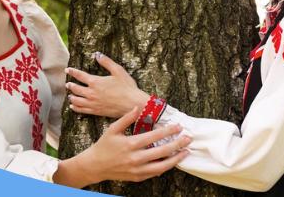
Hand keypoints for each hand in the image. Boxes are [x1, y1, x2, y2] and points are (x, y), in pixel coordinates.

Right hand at [54, 106, 190, 186]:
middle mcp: (135, 158)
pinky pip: (155, 173)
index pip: (154, 136)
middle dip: (177, 144)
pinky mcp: (138, 177)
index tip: (178, 126)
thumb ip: (126, 118)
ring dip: (176, 158)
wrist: (95, 166)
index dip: (168, 130)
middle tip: (188, 138)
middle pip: (162, 151)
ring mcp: (137, 170)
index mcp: (130, 144)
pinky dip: (165, 167)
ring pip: (162, 166)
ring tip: (186, 152)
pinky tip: (173, 161)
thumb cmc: (104, 146)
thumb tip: (138, 107)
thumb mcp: (113, 129)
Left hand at [66, 53, 149, 118]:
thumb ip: (106, 62)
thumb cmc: (127, 86)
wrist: (132, 104)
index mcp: (95, 82)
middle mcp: (91, 93)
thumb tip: (97, 54)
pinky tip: (73, 106)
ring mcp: (93, 103)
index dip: (72, 72)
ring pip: (77, 100)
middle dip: (70, 85)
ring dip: (72, 97)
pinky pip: (82, 110)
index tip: (67, 70)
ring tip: (69, 95)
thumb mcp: (118, 70)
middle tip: (68, 83)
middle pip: (76, 89)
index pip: (80, 75)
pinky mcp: (96, 112)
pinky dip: (75, 108)